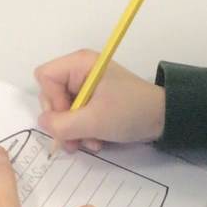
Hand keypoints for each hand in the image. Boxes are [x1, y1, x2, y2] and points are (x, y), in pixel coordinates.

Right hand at [34, 51, 165, 153]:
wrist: (164, 119)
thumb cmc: (131, 112)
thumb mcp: (95, 121)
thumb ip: (63, 124)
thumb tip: (43, 123)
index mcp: (80, 63)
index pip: (45, 77)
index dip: (51, 100)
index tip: (68, 118)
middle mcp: (80, 71)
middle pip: (51, 96)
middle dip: (63, 122)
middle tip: (75, 140)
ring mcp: (86, 87)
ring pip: (63, 110)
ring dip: (73, 131)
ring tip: (91, 143)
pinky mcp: (93, 101)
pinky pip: (75, 116)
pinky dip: (83, 131)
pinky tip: (97, 141)